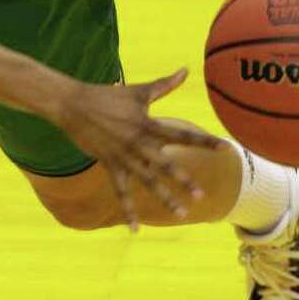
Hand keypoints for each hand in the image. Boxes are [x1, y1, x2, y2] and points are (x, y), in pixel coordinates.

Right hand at [56, 68, 223, 232]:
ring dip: (164, 198)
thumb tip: (186, 70)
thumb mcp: (138, 91)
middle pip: (165, 165)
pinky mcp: (110, 165)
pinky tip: (136, 229)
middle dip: (183, 181)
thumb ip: (164, 85)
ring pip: (147, 181)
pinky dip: (128, 210)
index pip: (181, 135)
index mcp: (148, 125)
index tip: (225, 149)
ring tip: (180, 214)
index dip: (203, 142)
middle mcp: (138, 143)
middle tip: (200, 195)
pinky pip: (121, 191)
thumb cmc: (107, 95)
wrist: (74, 104)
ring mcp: (124, 156)